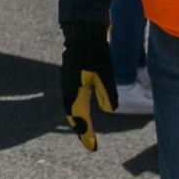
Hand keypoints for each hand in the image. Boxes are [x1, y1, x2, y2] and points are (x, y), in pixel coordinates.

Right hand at [59, 21, 115, 152]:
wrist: (83, 31)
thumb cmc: (94, 52)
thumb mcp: (105, 73)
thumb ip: (106, 93)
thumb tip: (109, 110)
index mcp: (74, 90)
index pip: (79, 118)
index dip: (86, 133)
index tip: (92, 147)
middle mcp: (68, 89)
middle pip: (73, 116)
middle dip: (82, 130)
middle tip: (90, 144)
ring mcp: (69, 83)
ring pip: (72, 108)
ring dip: (79, 121)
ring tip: (87, 132)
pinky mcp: (73, 78)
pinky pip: (74, 99)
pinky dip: (79, 109)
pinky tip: (84, 111)